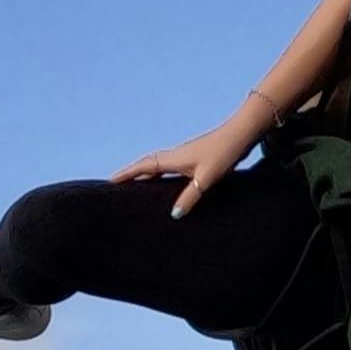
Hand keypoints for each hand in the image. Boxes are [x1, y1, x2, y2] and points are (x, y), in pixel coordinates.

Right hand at [112, 110, 268, 219]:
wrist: (241, 134)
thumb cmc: (223, 153)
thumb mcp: (205, 180)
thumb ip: (189, 197)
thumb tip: (174, 215)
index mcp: (172, 159)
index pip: (142, 167)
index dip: (126, 174)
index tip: (109, 181)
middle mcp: (175, 156)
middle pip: (146, 166)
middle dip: (131, 175)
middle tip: (116, 186)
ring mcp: (184, 156)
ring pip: (158, 167)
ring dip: (145, 175)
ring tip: (135, 188)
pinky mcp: (194, 158)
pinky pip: (170, 168)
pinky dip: (160, 175)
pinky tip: (166, 185)